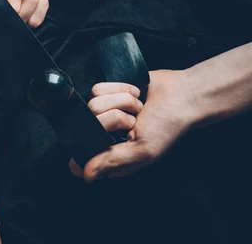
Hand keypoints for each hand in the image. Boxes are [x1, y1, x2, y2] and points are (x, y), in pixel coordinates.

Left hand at [69, 70, 198, 181]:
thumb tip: (86, 175)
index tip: (108, 137)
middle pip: (88, 121)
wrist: (182, 94)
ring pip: (93, 103)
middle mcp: (105, 136)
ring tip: (137, 108)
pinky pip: (99, 88)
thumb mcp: (144, 150)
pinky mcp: (106, 94)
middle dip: (116, 117)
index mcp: (113, 156)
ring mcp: (104, 114)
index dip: (86, 147)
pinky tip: (135, 95)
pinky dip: (121, 89)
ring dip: (122, 102)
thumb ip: (114, 161)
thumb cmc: (167, 126)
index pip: (81, 157)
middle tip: (134, 122)